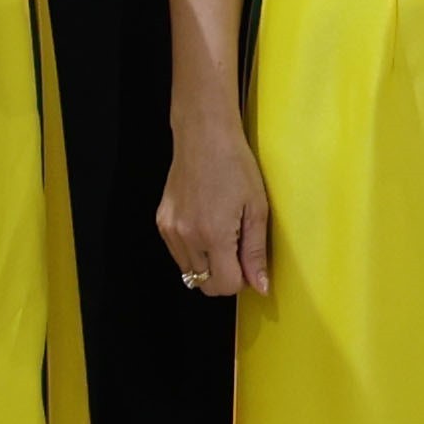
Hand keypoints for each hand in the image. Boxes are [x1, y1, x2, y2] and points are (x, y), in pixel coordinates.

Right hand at [161, 107, 277, 296]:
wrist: (203, 135)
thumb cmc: (234, 164)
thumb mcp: (257, 207)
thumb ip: (256, 252)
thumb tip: (261, 287)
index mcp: (214, 234)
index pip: (226, 285)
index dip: (242, 279)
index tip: (248, 261)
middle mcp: (188, 237)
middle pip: (206, 285)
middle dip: (225, 276)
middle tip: (237, 249)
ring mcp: (171, 231)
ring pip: (190, 273)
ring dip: (208, 265)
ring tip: (221, 234)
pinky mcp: (162, 223)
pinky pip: (179, 254)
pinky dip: (193, 251)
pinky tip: (205, 225)